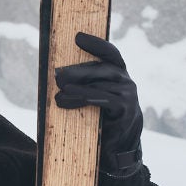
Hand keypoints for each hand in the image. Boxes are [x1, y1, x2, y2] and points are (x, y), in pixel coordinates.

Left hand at [53, 32, 142, 154]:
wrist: (119, 148)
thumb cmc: (103, 120)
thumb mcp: (94, 98)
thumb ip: (84, 85)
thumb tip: (59, 76)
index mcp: (120, 75)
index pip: (110, 53)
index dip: (96, 44)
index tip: (77, 37)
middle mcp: (127, 82)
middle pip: (101, 68)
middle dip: (77, 71)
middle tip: (56, 77)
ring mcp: (128, 95)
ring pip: (99, 84)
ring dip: (75, 89)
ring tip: (57, 95)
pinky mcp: (125, 109)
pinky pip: (103, 99)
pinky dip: (84, 98)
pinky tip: (67, 101)